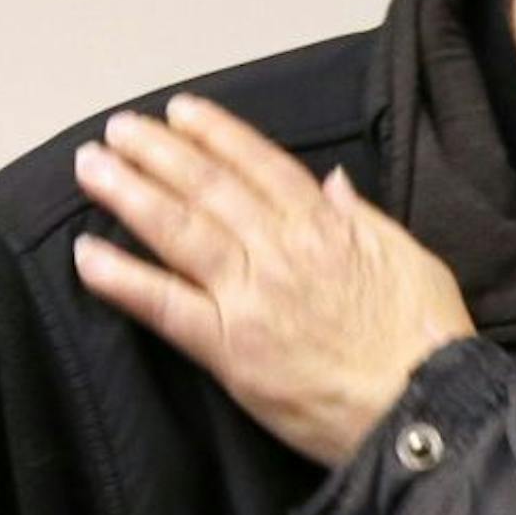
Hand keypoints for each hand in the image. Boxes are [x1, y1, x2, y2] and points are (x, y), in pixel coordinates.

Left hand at [72, 94, 475, 466]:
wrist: (423, 403)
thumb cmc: (428, 336)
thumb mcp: (412, 258)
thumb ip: (364, 218)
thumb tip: (333, 182)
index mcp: (327, 226)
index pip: (261, 166)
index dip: (217, 134)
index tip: (182, 111)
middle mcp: (281, 250)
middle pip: (209, 189)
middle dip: (159, 152)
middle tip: (118, 129)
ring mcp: (250, 297)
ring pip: (178, 232)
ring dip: (129, 194)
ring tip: (91, 168)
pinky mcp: (230, 349)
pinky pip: (165, 306)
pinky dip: (123, 280)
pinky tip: (86, 257)